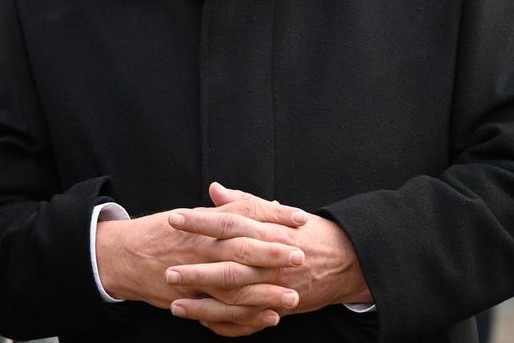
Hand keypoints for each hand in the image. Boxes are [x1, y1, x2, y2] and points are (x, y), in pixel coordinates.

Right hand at [95, 190, 307, 335]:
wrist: (124, 256)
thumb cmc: (163, 233)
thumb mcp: (195, 215)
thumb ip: (230, 210)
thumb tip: (267, 206)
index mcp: (203, 223)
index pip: (243, 215)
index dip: (272, 217)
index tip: (299, 219)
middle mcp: (200, 248)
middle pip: (240, 249)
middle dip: (272, 253)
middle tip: (300, 255)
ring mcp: (193, 275)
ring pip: (234, 286)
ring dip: (264, 292)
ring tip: (291, 296)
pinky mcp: (189, 300)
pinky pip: (220, 313)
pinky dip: (245, 318)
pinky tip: (268, 318)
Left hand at [165, 184, 371, 333]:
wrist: (345, 260)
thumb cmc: (305, 233)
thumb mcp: (276, 214)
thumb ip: (243, 203)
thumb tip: (214, 190)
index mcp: (266, 231)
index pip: (228, 223)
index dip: (200, 222)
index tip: (174, 219)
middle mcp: (269, 260)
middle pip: (228, 265)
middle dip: (197, 270)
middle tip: (168, 270)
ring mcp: (274, 287)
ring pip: (235, 299)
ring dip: (204, 305)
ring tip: (175, 304)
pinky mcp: (277, 306)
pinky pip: (247, 320)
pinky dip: (224, 323)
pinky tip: (201, 321)